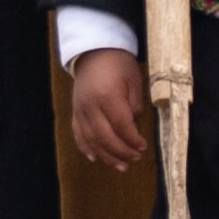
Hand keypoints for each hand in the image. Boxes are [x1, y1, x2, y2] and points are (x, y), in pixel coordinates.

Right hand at [62, 47, 150, 169]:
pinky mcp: (75, 112)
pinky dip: (85, 148)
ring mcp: (80, 110)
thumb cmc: (118, 63)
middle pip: (105, 137)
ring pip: (91, 140)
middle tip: (135, 158)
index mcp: (108, 96)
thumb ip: (135, 104)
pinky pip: (78, 134)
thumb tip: (133, 126)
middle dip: (122, 151)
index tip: (143, 146)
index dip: (133, 139)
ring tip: (121, 166)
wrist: (94, 51)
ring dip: (106, 156)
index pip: (121, 126)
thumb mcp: (134, 79)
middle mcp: (91, 106)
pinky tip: (95, 158)